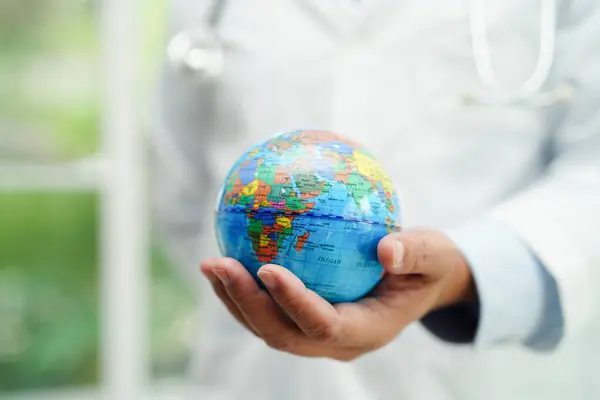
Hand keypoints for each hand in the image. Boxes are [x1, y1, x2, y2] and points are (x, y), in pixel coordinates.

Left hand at [200, 229, 474, 360]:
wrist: (420, 281)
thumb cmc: (429, 265)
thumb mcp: (435, 254)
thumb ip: (417, 253)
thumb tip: (387, 249)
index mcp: (368, 330)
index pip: (324, 325)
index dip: (294, 302)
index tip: (267, 268)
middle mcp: (338, 341)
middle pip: (283, 334)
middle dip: (247, 304)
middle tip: (219, 264)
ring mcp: (319, 334)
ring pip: (269, 328)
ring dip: (236, 300)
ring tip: (211, 264)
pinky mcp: (307, 320)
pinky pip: (270, 309)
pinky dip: (245, 290)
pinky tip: (229, 256)